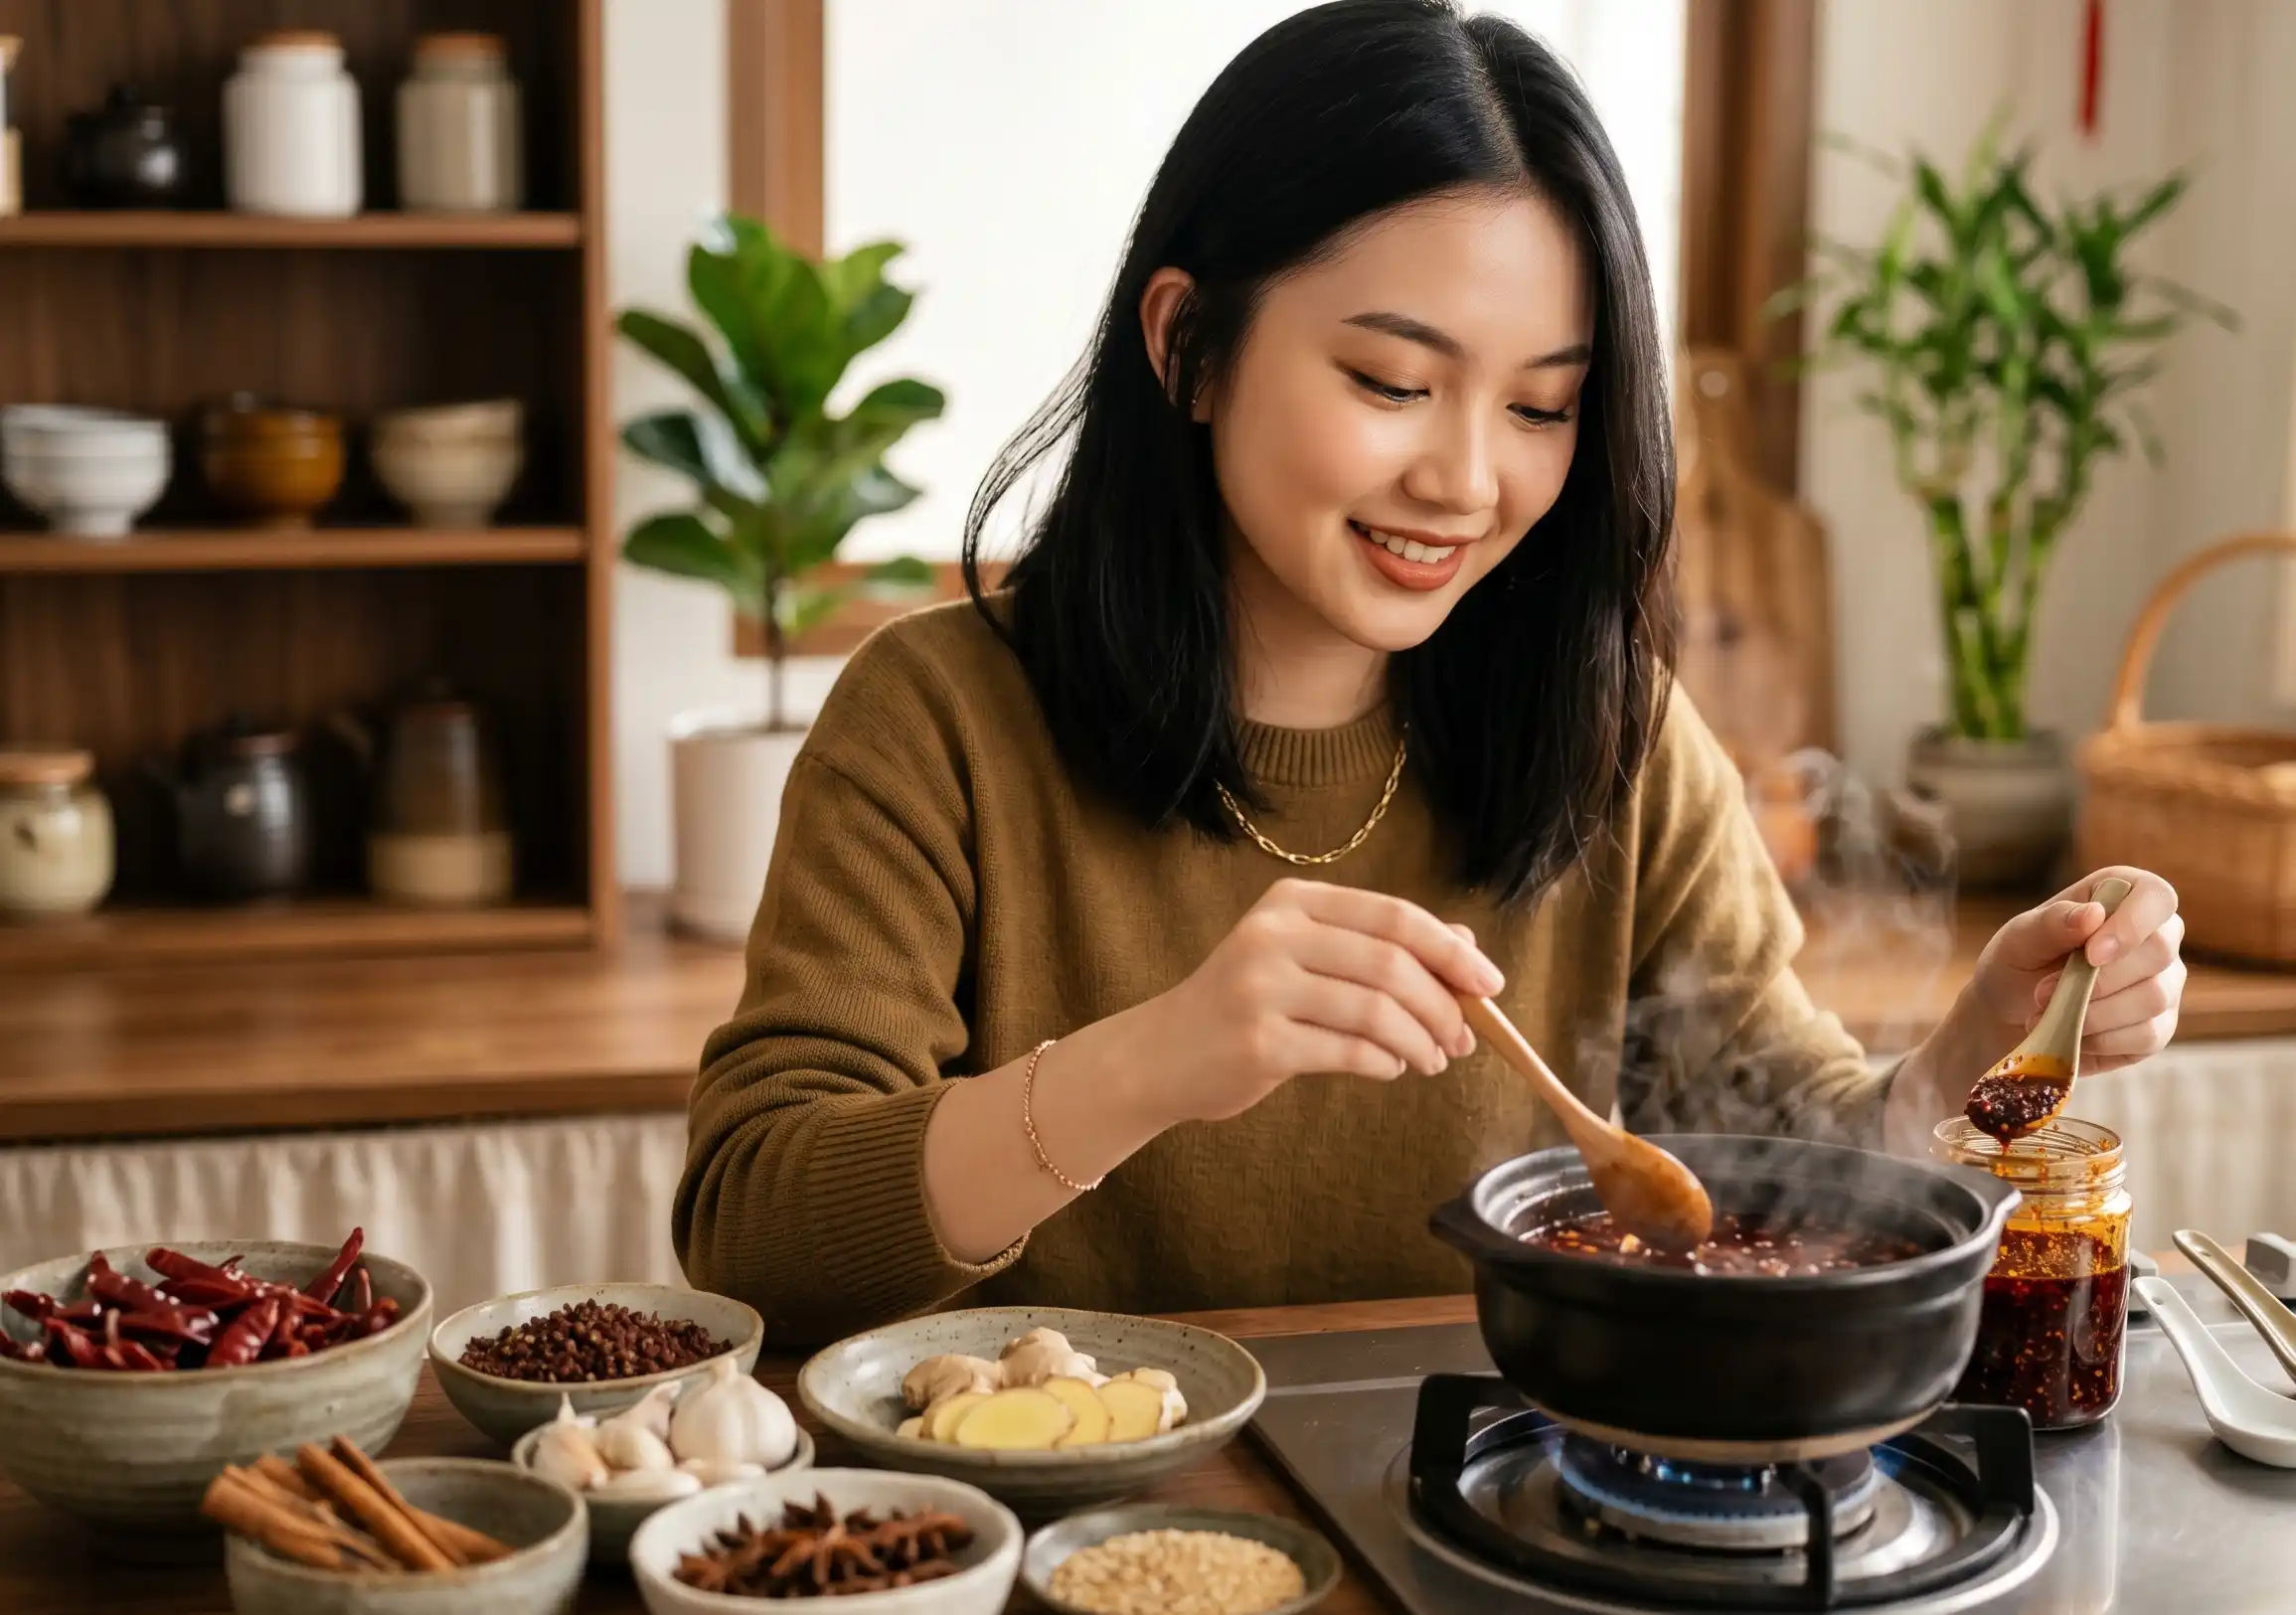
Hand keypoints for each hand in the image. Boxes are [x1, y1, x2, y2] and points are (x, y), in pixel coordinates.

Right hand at [1127, 877, 1504, 1124]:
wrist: (1160, 1054)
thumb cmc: (1246, 1003)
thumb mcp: (1306, 956)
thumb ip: (1379, 945)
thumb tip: (1466, 947)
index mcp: (1291, 901)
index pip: (1393, 915)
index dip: (1450, 950)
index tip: (1490, 984)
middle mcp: (1273, 935)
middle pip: (1390, 964)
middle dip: (1442, 1006)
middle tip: (1463, 1039)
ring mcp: (1260, 988)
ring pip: (1374, 1012)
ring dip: (1420, 1041)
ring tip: (1432, 1060)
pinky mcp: (1258, 1043)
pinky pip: (1348, 1053)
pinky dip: (1384, 1064)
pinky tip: (1389, 1068)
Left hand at [1963, 866, 2185, 1073]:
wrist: (2008, 1013)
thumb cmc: (2018, 962)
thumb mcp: (2019, 938)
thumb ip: (2052, 922)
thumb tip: (2093, 913)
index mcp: (2125, 897)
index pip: (2157, 897)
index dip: (2132, 925)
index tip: (2092, 954)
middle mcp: (2157, 936)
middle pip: (2160, 952)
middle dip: (2100, 979)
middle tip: (2044, 991)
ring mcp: (2164, 983)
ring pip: (2153, 997)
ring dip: (2094, 1012)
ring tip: (2046, 1012)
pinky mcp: (2158, 1026)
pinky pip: (2147, 1036)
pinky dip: (2101, 1039)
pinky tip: (2071, 1033)